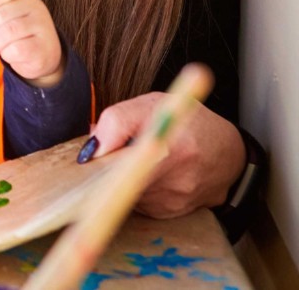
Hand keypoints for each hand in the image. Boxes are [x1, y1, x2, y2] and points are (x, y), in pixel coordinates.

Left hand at [0, 0, 62, 85]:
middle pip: (1, 14)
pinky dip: (7, 55)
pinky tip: (12, 55)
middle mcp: (36, 8)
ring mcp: (42, 27)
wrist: (44, 56)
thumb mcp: (2, 18)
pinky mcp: (43, 48)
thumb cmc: (18, 34)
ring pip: (7, 32)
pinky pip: (16, 50)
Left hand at [87, 92, 245, 217]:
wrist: (230, 153)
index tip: (89, 162)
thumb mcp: (154, 104)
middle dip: (106, 169)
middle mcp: (176, 181)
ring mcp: (174, 202)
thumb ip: (118, 120)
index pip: (127, 167)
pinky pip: (137, 201)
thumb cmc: (191, 124)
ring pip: (125, 192)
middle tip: (108, 155)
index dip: (102, 166)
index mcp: (171, 148)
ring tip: (136, 160)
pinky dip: (135, 188)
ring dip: (120, 178)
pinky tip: (149, 174)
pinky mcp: (170, 214)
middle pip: (119, 182)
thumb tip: (92, 148)